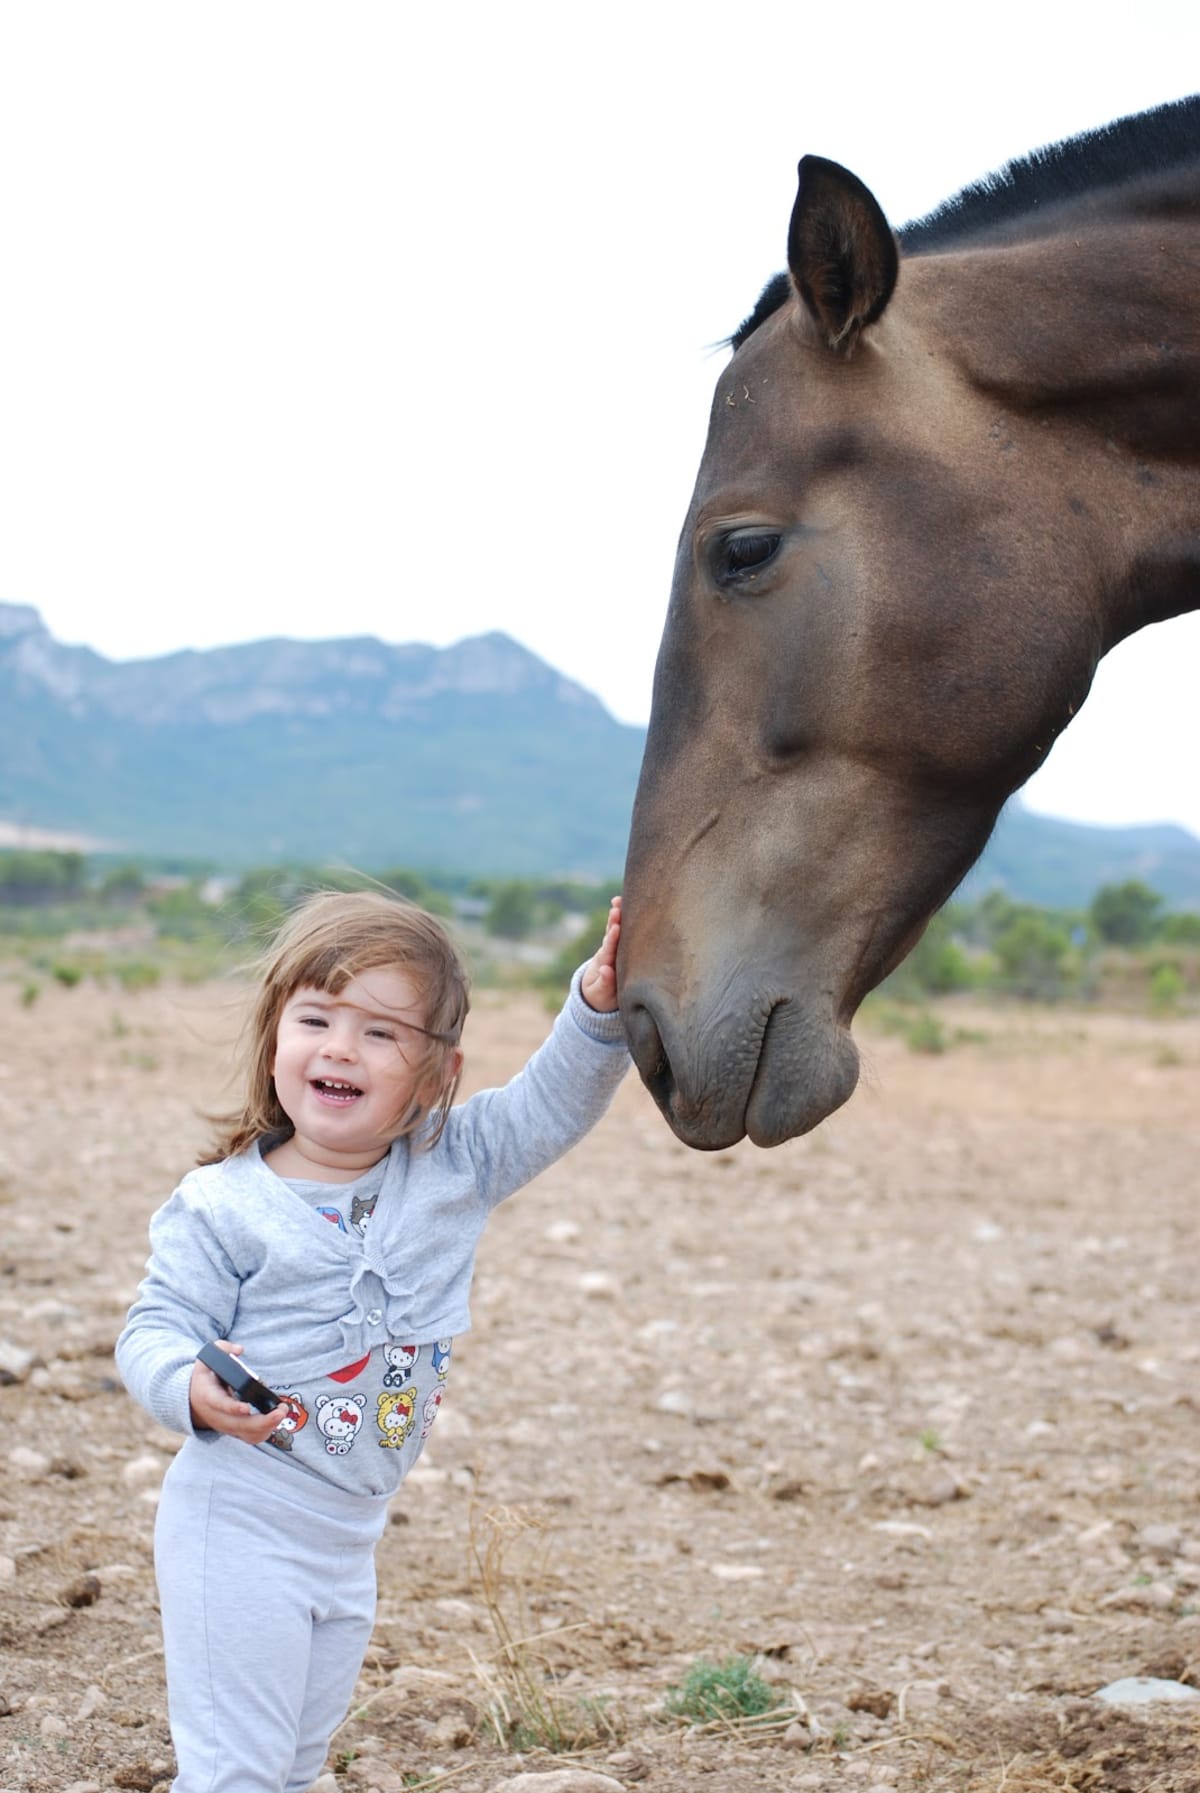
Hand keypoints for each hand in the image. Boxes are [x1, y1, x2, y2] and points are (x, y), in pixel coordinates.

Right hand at [188, 1340, 286, 1442]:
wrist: (194, 1399)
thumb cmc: (206, 1377)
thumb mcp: (207, 1358)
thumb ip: (222, 1348)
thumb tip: (239, 1350)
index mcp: (208, 1396)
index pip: (220, 1405)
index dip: (233, 1408)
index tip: (247, 1408)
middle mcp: (217, 1416)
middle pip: (239, 1425)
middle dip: (262, 1421)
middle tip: (280, 1411)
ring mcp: (226, 1426)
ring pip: (247, 1435)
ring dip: (267, 1428)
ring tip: (282, 1412)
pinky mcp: (234, 1431)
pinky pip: (251, 1437)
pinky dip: (265, 1431)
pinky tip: (277, 1420)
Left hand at [580, 896, 620, 1012]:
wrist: (599, 996)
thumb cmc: (601, 996)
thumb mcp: (601, 994)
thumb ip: (604, 983)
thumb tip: (606, 970)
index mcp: (605, 963)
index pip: (609, 949)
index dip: (612, 939)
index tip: (615, 928)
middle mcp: (609, 953)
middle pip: (611, 935)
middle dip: (614, 921)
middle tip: (616, 907)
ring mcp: (615, 950)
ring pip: (616, 931)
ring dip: (617, 915)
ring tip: (618, 900)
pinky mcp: (621, 950)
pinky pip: (624, 933)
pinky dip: (624, 919)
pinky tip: (627, 904)